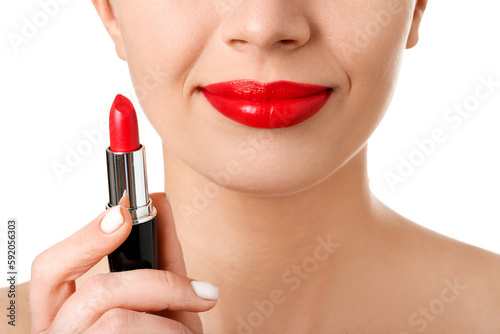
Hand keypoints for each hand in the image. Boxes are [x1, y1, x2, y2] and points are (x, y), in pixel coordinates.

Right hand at [29, 193, 217, 332]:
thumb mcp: (165, 299)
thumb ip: (159, 255)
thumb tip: (159, 201)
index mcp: (66, 312)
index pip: (50, 268)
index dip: (84, 238)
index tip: (123, 214)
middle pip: (94, 293)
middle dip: (157, 285)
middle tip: (200, 292)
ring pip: (117, 321)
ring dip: (170, 322)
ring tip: (187, 332)